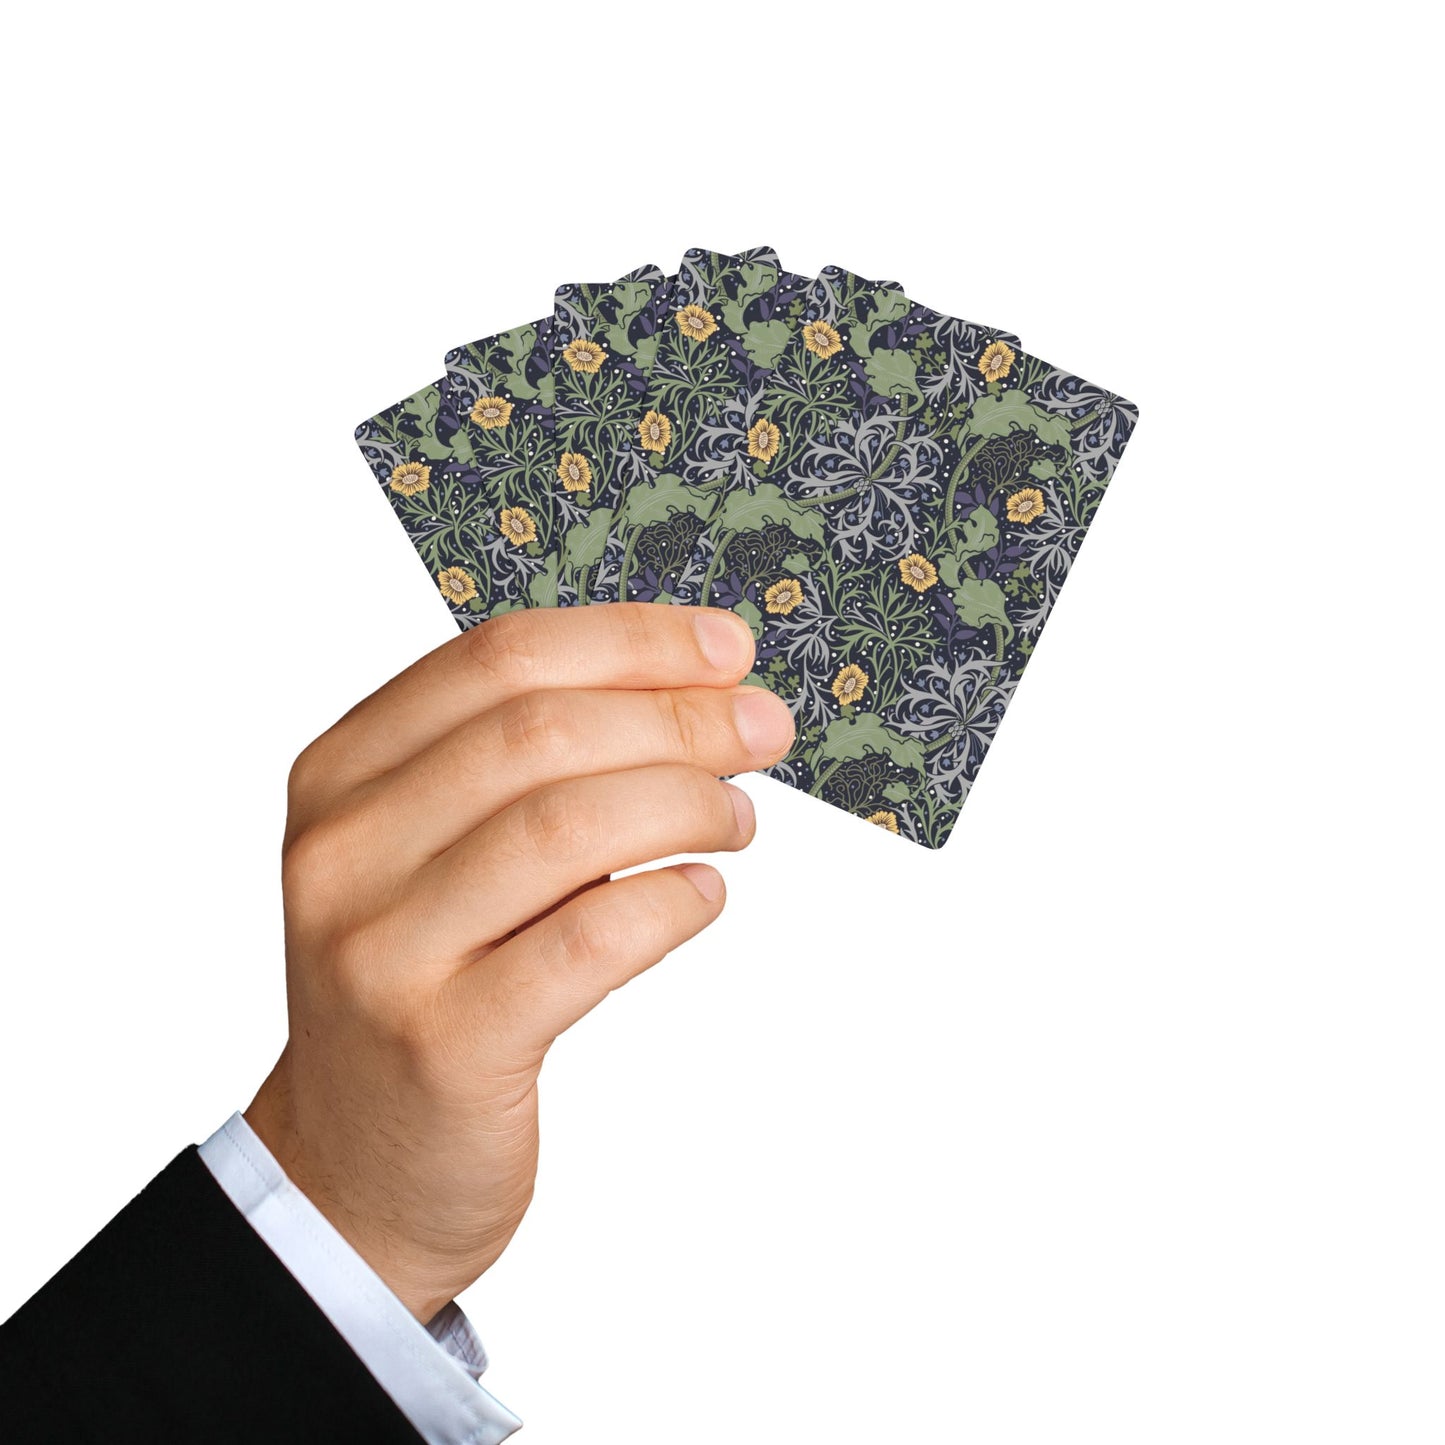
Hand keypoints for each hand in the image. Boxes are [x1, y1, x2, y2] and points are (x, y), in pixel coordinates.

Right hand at [244, 604, 794, 1321]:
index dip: (631, 640)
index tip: (727, 648)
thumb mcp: (434, 853)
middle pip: (540, 732)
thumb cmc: (426, 984)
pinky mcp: (445, 1043)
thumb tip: (696, 690)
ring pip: (566, 826)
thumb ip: (525, 767)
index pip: (499, 658)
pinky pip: (589, 940)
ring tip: (737, 818)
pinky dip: (668, 902)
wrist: (355, 1166)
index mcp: (342, 774)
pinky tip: (700, 893)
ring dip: (684, 803)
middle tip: (764, 729)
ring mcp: (385, 949)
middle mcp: (344, 850)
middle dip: (680, 716)